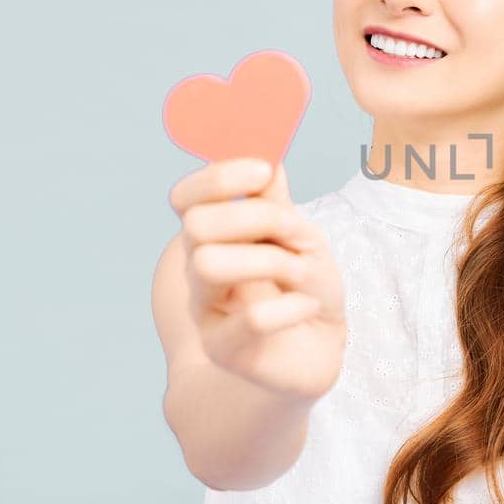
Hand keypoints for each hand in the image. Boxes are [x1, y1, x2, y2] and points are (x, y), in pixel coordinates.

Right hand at [169, 158, 348, 401]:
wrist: (318, 350)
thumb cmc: (304, 287)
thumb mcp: (299, 235)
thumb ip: (276, 200)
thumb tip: (266, 153)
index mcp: (214, 236)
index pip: (186, 197)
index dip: (217, 177)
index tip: (263, 170)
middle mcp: (199, 270)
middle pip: (196, 226)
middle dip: (254, 219)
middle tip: (293, 235)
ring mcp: (206, 312)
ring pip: (209, 265)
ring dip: (269, 261)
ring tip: (302, 273)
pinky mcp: (226, 351)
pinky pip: (253, 318)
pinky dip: (291, 306)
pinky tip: (308, 306)